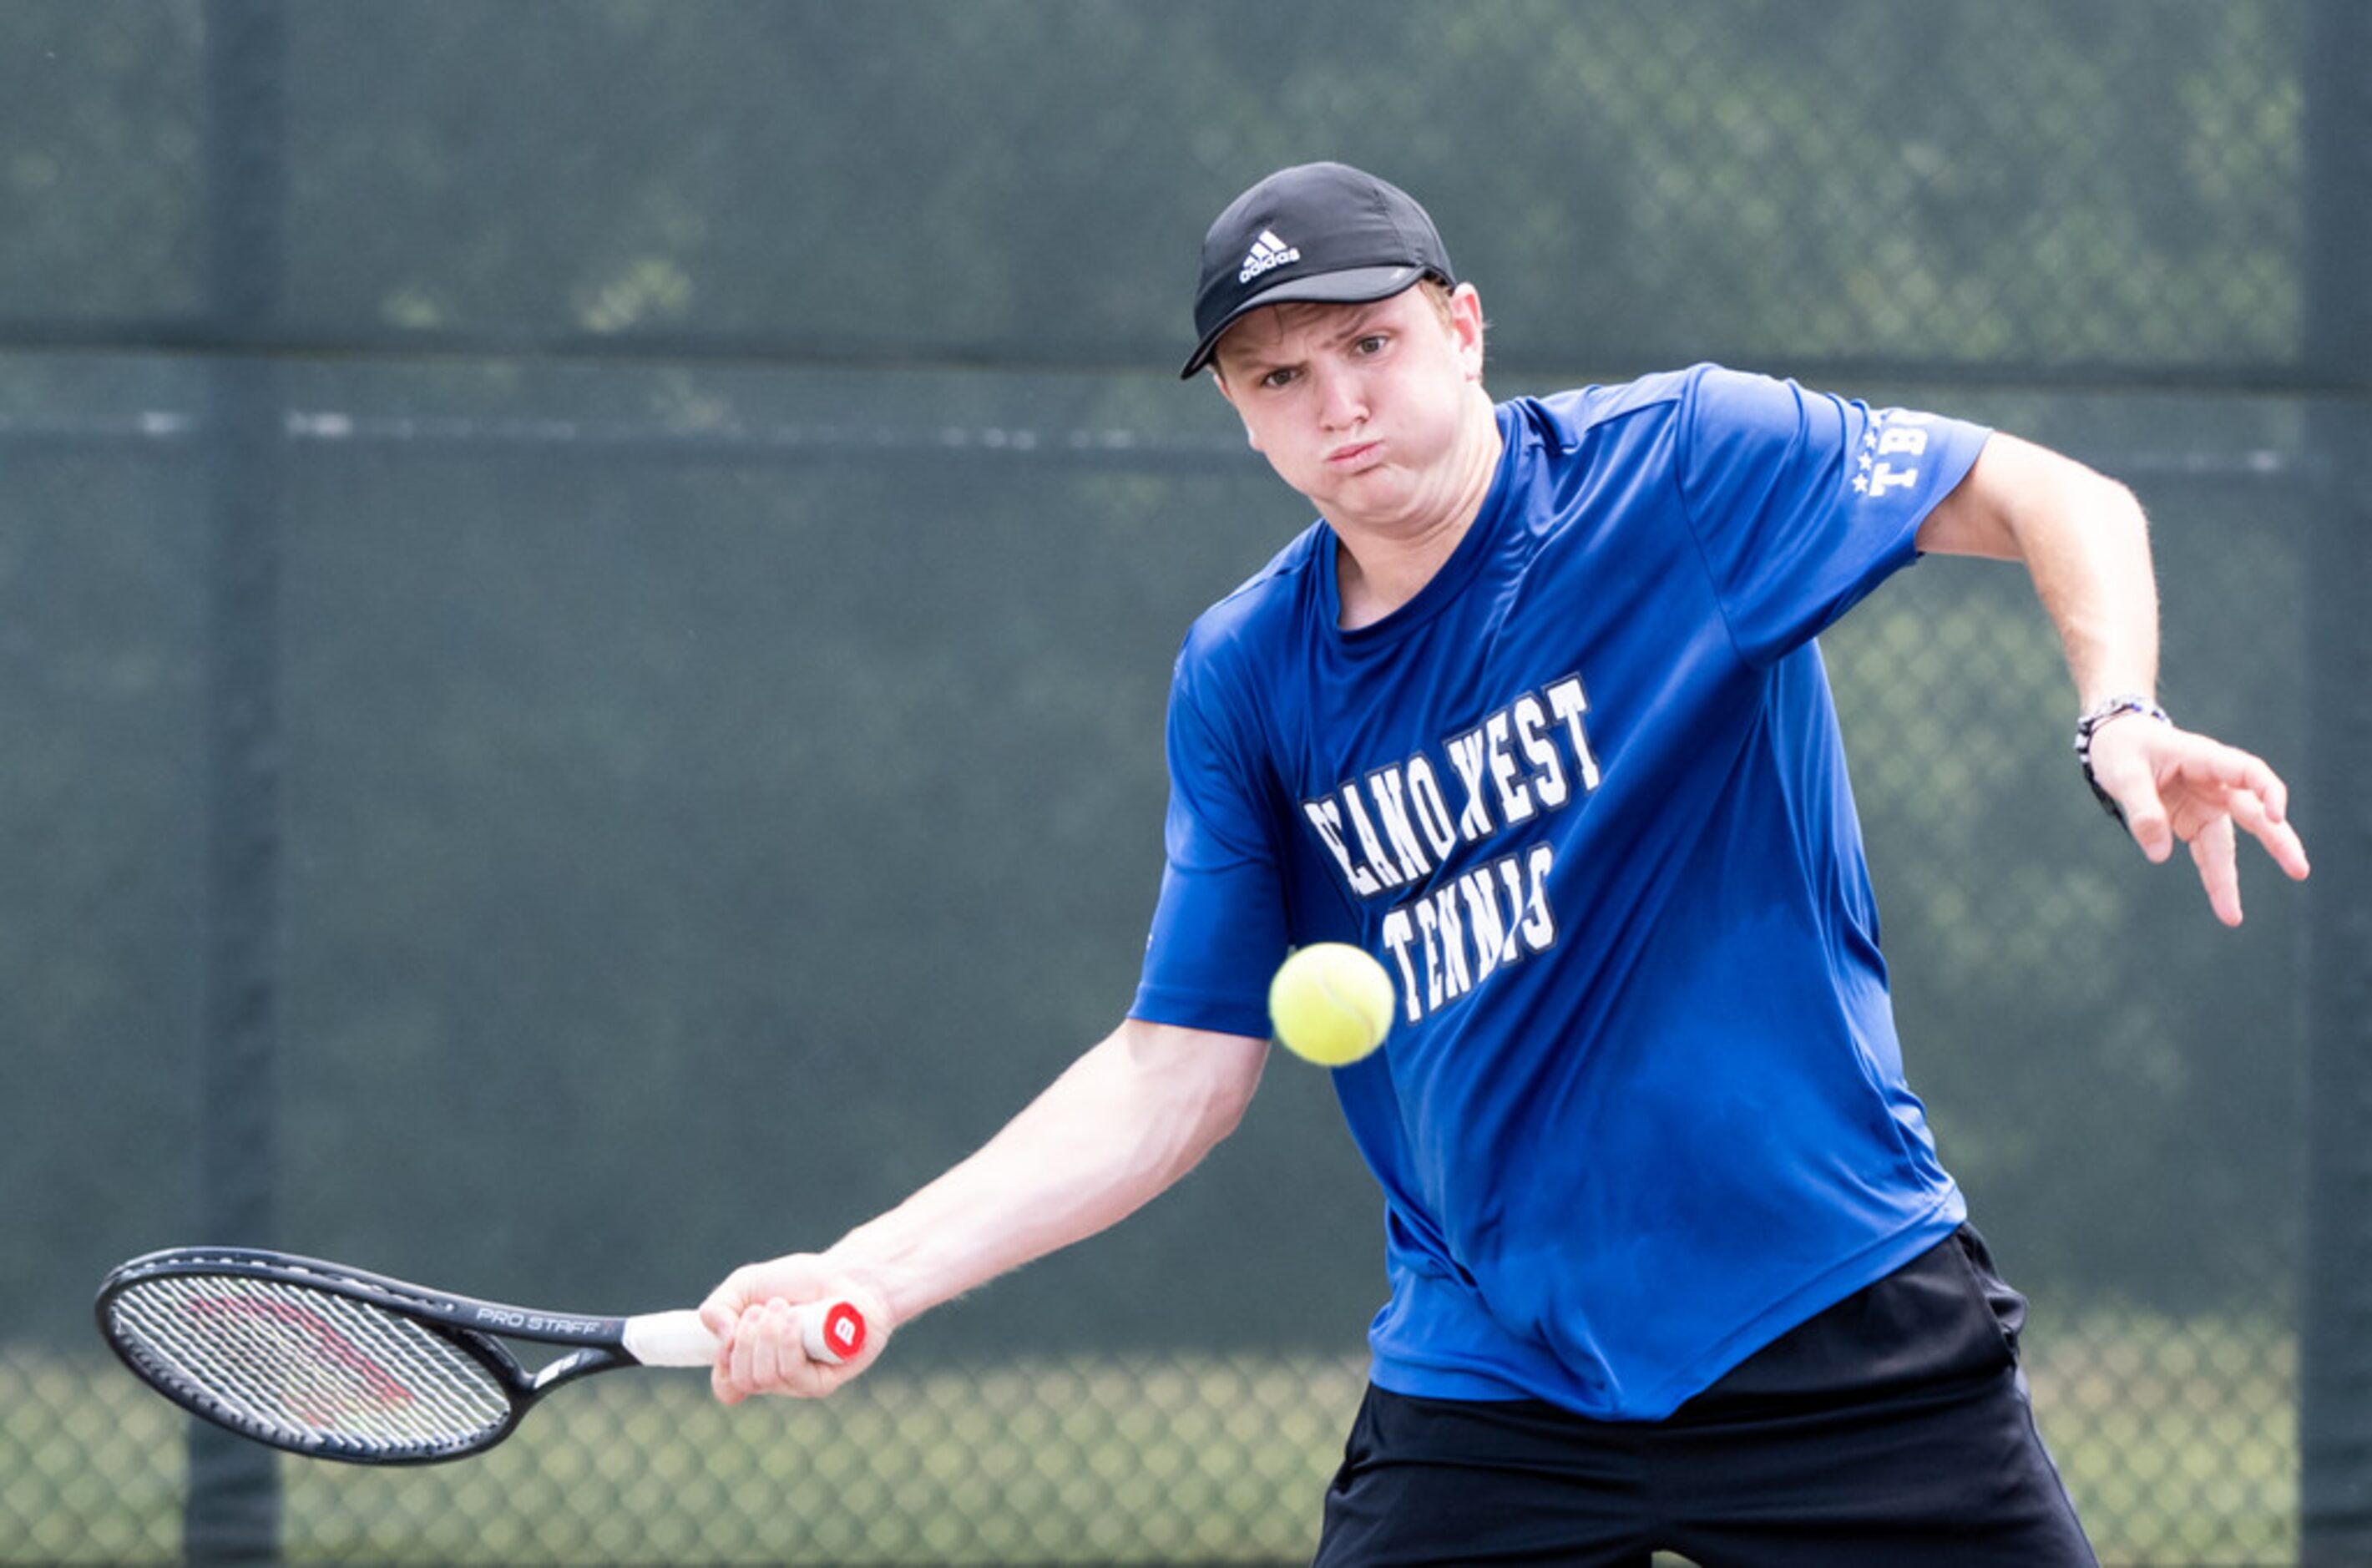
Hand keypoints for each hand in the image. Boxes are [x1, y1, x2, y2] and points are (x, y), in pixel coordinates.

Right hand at [697, 1254, 892, 1403]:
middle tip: (764, 1309)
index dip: (723, 1365)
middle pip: (743, 1379)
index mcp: (753, 1361)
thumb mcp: (746, 1284)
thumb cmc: (799, 1281)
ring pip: (765, 1377)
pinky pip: (793, 1373)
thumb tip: (722, 1342)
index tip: (732, 1334)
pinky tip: (796, 1319)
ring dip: (768, 1335)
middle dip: (747, 1337)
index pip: (727, 1388)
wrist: (847, 1274)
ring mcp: (799, 1382)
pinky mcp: (823, 1381)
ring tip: (784, 1307)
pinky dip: (788, 1342)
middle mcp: (775, 1375)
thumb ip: (717, 1308)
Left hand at [2084, 716, 2309, 925]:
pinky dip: (2212, 877)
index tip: (2277, 815)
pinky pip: (2206, 852)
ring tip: (2234, 916)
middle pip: (2253, 813)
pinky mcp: (2192, 822)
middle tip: (2299, 870)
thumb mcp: (2124, 773)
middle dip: (2278, 842)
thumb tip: (2160, 856)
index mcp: (2204, 759)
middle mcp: (2214, 784)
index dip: (2268, 791)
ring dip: (2230, 878)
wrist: (2115, 742)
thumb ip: (2142, 809)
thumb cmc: (2123, 748)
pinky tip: (2224, 906)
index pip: (2248, 771)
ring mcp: (2206, 805)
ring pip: (2227, 843)